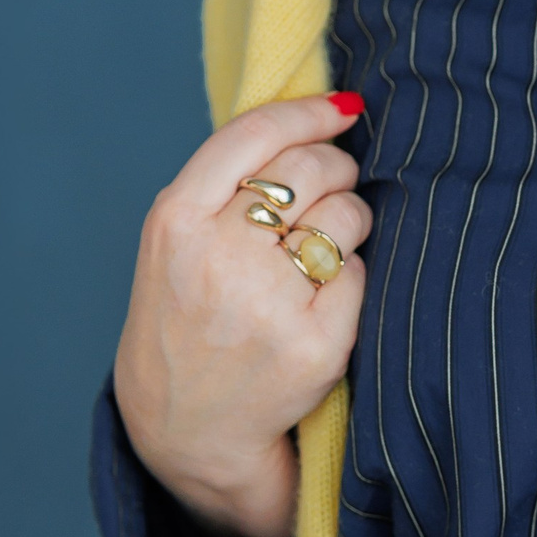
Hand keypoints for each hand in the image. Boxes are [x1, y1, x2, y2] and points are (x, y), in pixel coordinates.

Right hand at [113, 94, 371, 536]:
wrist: (183, 426)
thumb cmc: (186, 316)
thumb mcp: (175, 241)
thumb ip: (227, 183)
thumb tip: (322, 114)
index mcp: (176, 221)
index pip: (255, 135)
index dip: (309, 112)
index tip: (343, 109)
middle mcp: (219, 258)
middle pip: (312, 169)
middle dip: (337, 169)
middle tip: (334, 188)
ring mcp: (268, 304)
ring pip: (347, 217)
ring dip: (350, 221)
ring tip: (324, 248)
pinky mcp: (315, 346)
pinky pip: (361, 275)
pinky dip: (351, 278)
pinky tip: (322, 299)